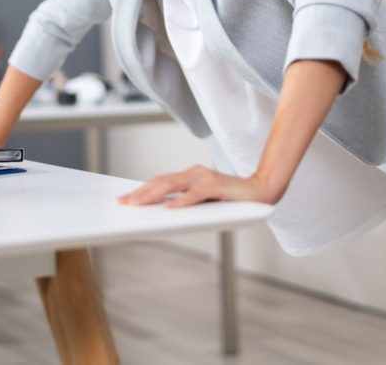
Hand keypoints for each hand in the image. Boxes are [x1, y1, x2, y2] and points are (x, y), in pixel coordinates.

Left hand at [117, 165, 276, 208]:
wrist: (261, 191)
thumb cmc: (231, 199)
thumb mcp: (204, 200)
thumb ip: (186, 201)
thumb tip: (163, 211)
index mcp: (191, 176)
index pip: (160, 181)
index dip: (142, 189)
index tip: (125, 198)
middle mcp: (195, 173)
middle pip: (162, 181)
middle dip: (141, 192)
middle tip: (124, 203)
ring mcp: (206, 178)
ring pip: (173, 185)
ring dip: (153, 195)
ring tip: (138, 204)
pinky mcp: (217, 186)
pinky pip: (196, 195)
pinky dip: (182, 202)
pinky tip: (170, 209)